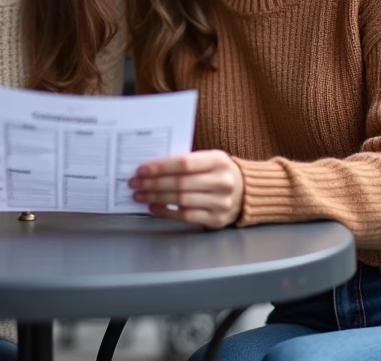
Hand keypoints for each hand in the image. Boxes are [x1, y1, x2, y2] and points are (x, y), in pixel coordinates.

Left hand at [128, 150, 243, 228]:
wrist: (245, 192)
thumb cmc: (217, 172)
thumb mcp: (208, 159)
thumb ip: (185, 162)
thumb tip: (151, 168)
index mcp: (218, 160)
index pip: (184, 163)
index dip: (160, 167)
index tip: (141, 170)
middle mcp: (222, 181)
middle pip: (180, 183)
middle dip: (153, 184)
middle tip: (135, 184)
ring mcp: (221, 202)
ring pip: (181, 200)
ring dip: (156, 197)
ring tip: (140, 195)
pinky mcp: (216, 220)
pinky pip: (186, 216)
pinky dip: (166, 212)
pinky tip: (154, 206)